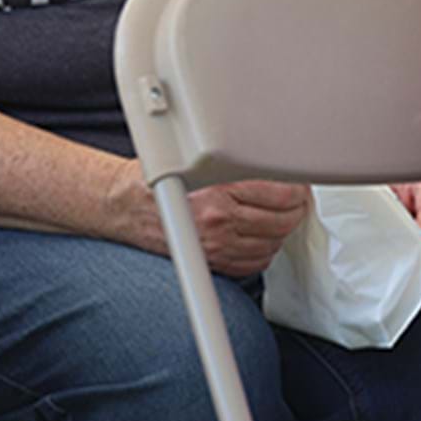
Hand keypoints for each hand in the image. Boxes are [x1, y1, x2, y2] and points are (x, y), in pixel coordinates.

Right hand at [106, 158, 307, 275]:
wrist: (121, 205)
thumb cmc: (155, 179)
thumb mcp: (197, 156)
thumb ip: (236, 160)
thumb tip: (274, 159)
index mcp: (220, 187)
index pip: (284, 193)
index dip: (299, 190)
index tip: (299, 185)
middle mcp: (219, 218)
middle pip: (284, 221)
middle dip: (295, 210)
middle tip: (294, 201)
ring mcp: (215, 244)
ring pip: (273, 244)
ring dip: (281, 231)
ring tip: (278, 217)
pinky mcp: (209, 262)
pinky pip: (254, 264)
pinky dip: (263, 251)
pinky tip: (260, 237)